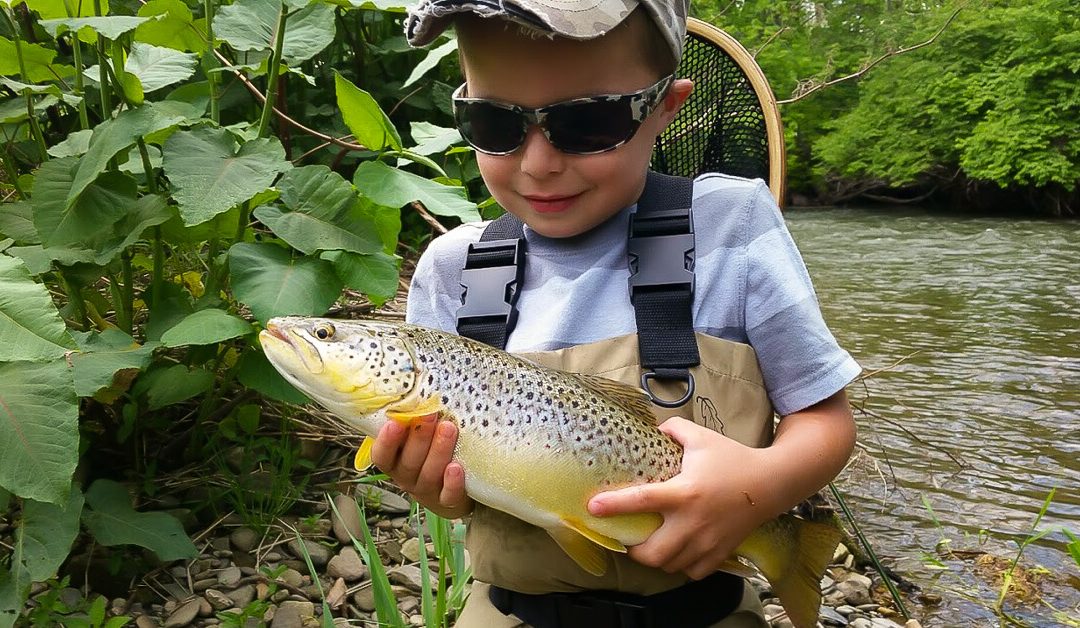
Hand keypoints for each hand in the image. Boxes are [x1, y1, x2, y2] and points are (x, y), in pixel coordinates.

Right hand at [369, 414, 473, 518]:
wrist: (453, 485)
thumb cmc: (432, 449)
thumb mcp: (417, 435)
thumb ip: (414, 417)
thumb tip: (421, 381)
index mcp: (395, 460)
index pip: (382, 455)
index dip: (386, 441)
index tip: (394, 423)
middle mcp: (407, 477)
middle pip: (408, 462)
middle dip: (419, 438)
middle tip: (430, 414)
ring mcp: (427, 490)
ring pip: (428, 474)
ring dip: (438, 451)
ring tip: (449, 428)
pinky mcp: (448, 501)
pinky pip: (448, 495)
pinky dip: (452, 483)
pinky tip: (456, 468)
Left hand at [587, 417, 774, 579]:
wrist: (771, 483)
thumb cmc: (732, 458)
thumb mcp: (700, 436)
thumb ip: (672, 429)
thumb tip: (652, 430)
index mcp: (684, 492)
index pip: (641, 501)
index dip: (614, 505)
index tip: (593, 507)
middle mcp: (693, 522)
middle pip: (652, 554)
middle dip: (634, 550)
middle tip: (631, 537)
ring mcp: (707, 542)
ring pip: (670, 566)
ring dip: (656, 558)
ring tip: (653, 543)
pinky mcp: (720, 553)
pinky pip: (691, 572)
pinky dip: (680, 565)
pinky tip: (678, 551)